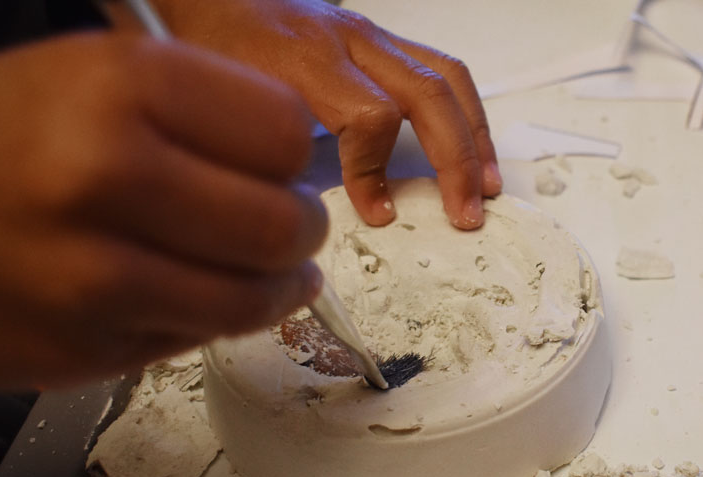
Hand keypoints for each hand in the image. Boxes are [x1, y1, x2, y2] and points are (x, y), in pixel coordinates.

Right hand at [0, 34, 323, 389]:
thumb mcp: (89, 75)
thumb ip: (200, 110)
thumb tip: (295, 165)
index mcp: (118, 86)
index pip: (283, 134)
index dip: (290, 154)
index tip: (280, 165)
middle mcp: (103, 175)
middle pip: (282, 224)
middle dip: (300, 228)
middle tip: (291, 225)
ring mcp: (91, 276)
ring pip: (252, 298)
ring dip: (274, 287)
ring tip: (269, 273)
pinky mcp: (80, 350)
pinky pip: (193, 339)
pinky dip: (204, 319)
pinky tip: (183, 293)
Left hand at [150, 0, 502, 228]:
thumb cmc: (215, 51)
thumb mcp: (230, 109)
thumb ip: (274, 156)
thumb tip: (315, 215)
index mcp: (306, 59)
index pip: (368, 114)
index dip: (378, 173)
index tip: (379, 214)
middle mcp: (350, 41)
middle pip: (428, 92)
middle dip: (457, 158)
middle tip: (467, 211)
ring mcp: (371, 36)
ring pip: (447, 77)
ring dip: (475, 135)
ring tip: (487, 183)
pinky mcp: (381, 39)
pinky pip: (439, 69)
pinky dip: (463, 112)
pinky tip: (469, 146)